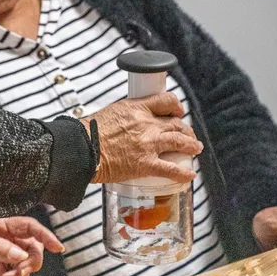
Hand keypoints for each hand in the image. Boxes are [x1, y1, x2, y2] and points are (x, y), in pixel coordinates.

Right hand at [82, 92, 200, 183]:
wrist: (81, 149)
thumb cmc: (88, 133)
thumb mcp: (109, 113)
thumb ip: (125, 117)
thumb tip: (128, 124)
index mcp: (136, 108)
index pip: (165, 100)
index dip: (176, 106)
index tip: (177, 112)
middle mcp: (147, 124)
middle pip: (176, 123)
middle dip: (186, 129)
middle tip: (188, 135)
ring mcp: (149, 144)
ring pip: (180, 142)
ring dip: (191, 145)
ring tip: (195, 149)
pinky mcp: (146, 164)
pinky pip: (172, 169)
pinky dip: (183, 172)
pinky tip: (189, 174)